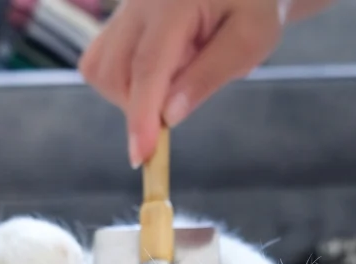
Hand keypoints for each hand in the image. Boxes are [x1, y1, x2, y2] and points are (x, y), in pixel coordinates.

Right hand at [79, 0, 287, 167]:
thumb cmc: (254, 5)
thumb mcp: (249, 41)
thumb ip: (208, 77)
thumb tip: (167, 117)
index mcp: (173, 3)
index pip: (147, 67)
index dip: (141, 116)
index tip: (140, 156)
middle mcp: (139, 1)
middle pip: (115, 71)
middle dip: (139, 107)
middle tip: (181, 103)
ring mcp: (124, 8)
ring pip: (101, 68)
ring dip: (130, 95)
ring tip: (176, 79)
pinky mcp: (119, 19)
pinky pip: (101, 59)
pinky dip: (122, 82)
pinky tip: (157, 75)